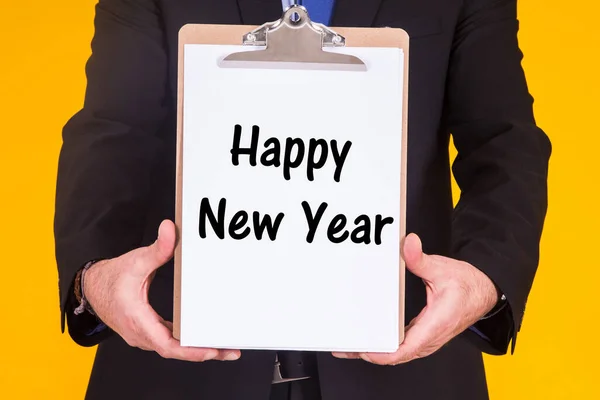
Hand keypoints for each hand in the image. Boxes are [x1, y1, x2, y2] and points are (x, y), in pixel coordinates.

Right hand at [84, 219, 240, 361]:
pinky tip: (205, 339)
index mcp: (138, 320)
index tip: (211, 350)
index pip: (167, 345)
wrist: (92, 288)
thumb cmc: (112, 278)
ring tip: (225, 348)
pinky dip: (188, 343)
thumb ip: (157, 248)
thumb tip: (170, 228)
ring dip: (198, 350)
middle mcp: (142, 334)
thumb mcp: (136, 261)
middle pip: (177, 351)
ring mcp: (145, 335)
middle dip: (204, 352)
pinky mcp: (149, 332)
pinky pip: (171, 342)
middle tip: (230, 351)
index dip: (190, 351)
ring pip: (175, 349)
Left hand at [332, 233, 498, 364]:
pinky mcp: (423, 336)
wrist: (483, 292)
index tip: (365, 350)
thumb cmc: (467, 285)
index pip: (407, 348)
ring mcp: (427, 339)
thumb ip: (421, 259)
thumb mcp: (443, 268)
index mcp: (436, 323)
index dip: (383, 353)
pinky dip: (384, 347)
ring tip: (351, 345)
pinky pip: (402, 347)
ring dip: (376, 352)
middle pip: (397, 354)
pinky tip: (370, 339)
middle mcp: (431, 336)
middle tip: (346, 346)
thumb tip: (409, 244)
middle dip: (371, 353)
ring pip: (398, 353)